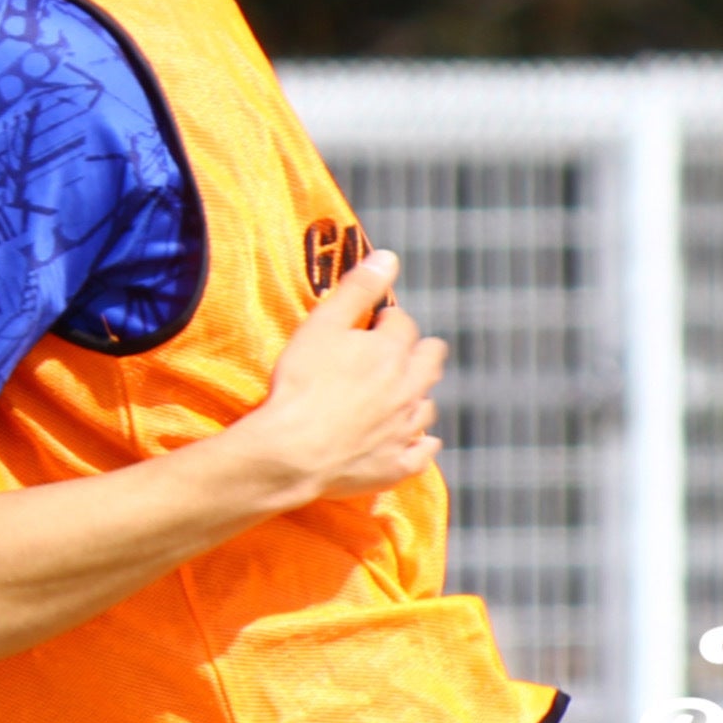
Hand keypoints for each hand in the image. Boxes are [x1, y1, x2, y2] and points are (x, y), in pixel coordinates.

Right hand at [228, 251, 445, 505]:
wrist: (292, 450)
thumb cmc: (302, 383)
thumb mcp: (323, 325)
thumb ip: (358, 289)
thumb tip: (388, 257)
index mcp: (392, 351)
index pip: (404, 323)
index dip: (386, 321)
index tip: (369, 326)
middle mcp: (409, 389)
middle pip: (431, 362)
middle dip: (417, 351)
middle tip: (391, 355)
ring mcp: (406, 430)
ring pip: (427, 406)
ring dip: (414, 397)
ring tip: (391, 397)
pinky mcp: (397, 465)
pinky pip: (423, 452)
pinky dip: (420, 443)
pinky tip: (411, 440)